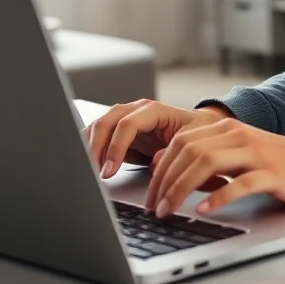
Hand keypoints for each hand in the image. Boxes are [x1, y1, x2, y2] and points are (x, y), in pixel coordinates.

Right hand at [83, 100, 222, 177]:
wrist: (196, 130)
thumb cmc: (195, 134)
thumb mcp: (191, 142)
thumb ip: (173, 151)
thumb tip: (155, 163)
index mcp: (154, 110)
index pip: (127, 124)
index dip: (116, 147)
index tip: (109, 171)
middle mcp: (135, 111)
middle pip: (106, 121)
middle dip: (95, 148)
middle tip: (93, 173)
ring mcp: (125, 118)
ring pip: (97, 126)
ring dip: (89, 148)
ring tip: (88, 172)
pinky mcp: (119, 132)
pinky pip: (97, 135)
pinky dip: (90, 149)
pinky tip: (90, 166)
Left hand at [145, 117, 284, 217]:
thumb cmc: (271, 162)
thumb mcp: (233, 153)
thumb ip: (201, 153)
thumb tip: (160, 161)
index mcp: (226, 128)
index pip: (181, 141)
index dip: (161, 168)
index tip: (150, 194)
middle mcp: (237, 135)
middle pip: (189, 151)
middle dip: (165, 181)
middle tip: (155, 207)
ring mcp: (255, 153)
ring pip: (207, 163)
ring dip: (182, 189)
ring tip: (170, 210)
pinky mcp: (271, 173)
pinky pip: (240, 183)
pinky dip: (218, 197)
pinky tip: (204, 210)